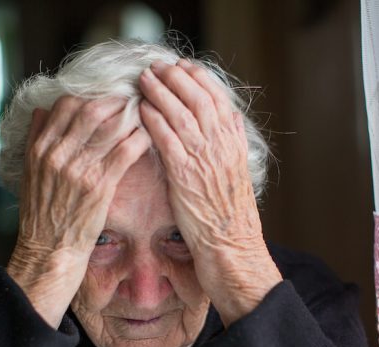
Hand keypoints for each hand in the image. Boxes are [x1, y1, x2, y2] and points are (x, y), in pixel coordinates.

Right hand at [7, 96, 150, 327]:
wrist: (50, 250)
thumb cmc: (42, 213)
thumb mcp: (29, 172)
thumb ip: (36, 138)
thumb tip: (43, 109)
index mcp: (40, 147)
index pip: (66, 105)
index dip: (91, 95)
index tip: (109, 97)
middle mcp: (58, 154)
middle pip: (91, 109)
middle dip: (116, 100)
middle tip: (134, 99)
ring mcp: (79, 170)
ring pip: (110, 127)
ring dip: (131, 116)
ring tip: (145, 114)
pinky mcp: (99, 187)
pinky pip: (124, 152)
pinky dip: (138, 139)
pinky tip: (148, 136)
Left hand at [139, 59, 281, 325]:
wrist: (231, 248)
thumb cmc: (230, 217)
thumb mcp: (237, 175)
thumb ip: (231, 145)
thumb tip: (228, 122)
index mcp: (234, 143)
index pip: (217, 98)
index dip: (198, 78)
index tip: (182, 67)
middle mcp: (221, 145)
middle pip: (197, 98)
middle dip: (176, 77)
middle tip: (157, 66)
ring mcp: (204, 159)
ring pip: (180, 112)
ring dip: (160, 92)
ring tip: (144, 80)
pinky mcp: (185, 175)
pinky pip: (167, 139)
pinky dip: (153, 120)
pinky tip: (141, 109)